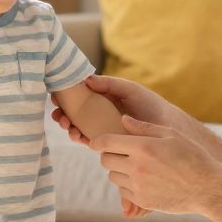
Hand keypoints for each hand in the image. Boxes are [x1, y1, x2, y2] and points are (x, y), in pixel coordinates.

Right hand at [51, 75, 176, 147]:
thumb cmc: (149, 103)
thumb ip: (109, 83)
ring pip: (78, 128)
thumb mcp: (129, 89)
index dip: (64, 97)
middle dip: (62, 115)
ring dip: (69, 128)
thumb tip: (86, 79)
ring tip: (69, 128)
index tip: (56, 98)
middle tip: (60, 117)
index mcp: (101, 98)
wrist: (166, 126)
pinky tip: (78, 137)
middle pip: (73, 113)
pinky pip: (89, 141)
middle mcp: (99, 113)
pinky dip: (80, 139)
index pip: (77, 96)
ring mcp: (101, 128)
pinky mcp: (107, 142)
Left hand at [91, 115, 221, 215]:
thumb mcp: (171, 134)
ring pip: (113, 176)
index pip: (106, 142)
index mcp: (143, 147)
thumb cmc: (192, 156)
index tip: (94, 142)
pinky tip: (142, 180)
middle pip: (106, 160)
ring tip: (134, 166)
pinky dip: (127, 185)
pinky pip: (123, 191)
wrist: (207, 188)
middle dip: (109, 154)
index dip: (96, 141)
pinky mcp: (142, 200)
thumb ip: (144, 127)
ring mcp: (138, 186)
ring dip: (118, 170)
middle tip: (119, 153)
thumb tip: (122, 119)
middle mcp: (137, 167)